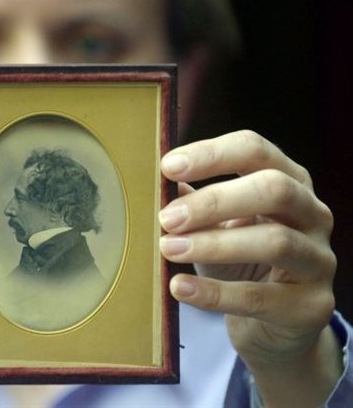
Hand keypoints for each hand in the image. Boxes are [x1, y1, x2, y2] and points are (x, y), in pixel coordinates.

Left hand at [159, 130, 340, 405]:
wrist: (272, 325)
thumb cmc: (241, 263)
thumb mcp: (217, 227)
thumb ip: (193, 204)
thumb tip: (157, 185)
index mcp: (289, 181)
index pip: (255, 151)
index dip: (212, 155)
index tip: (167, 167)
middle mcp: (313, 214)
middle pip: (274, 189)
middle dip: (214, 201)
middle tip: (168, 218)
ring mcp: (319, 260)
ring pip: (275, 243)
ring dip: (213, 244)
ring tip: (168, 249)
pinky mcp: (312, 305)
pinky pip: (261, 297)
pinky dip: (214, 293)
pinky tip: (179, 287)